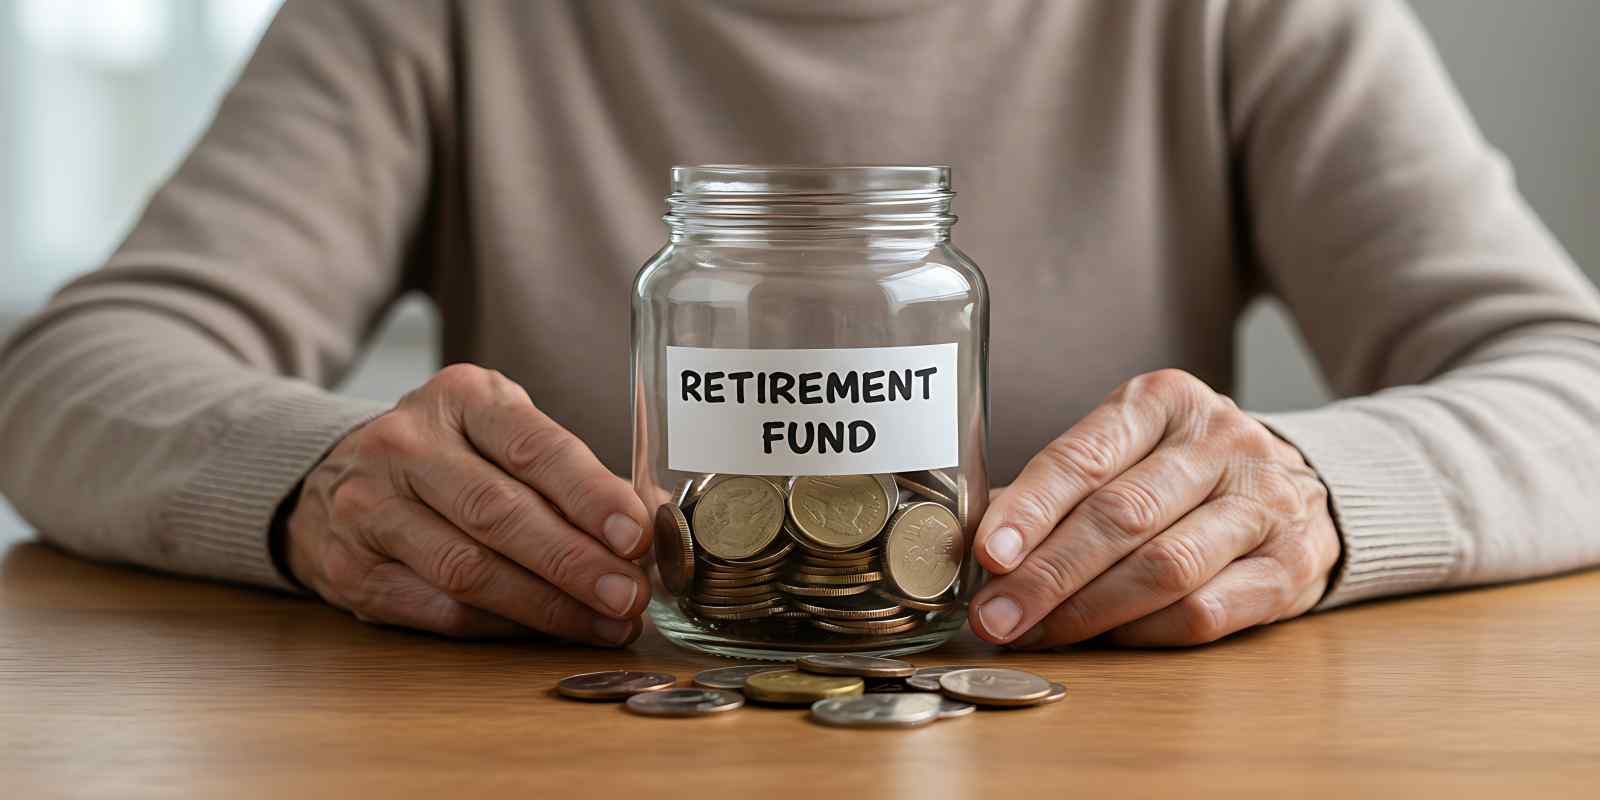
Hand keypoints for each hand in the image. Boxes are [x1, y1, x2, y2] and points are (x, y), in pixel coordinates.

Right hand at [283, 364, 650, 644]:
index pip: (533, 447)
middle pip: (500, 513)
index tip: (635, 535)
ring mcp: (370, 507)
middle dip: (575, 562)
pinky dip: (504, 627)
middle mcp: (406, 445)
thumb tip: (653, 522)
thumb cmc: (450, 455)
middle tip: (630, 597)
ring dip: (547, 606)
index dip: (589, 495)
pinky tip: (550, 632)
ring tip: (605, 624)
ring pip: (468, 569)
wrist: (334, 477)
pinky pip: (441, 609)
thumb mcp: (504, 433)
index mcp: (460, 398)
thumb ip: (570, 473)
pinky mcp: (352, 569)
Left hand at [969, 369, 1339, 647]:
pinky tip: (1103, 638)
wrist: (1303, 490)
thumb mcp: (1125, 453)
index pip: (1085, 456)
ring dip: (1087, 611)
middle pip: (1121, 517)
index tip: (988, 554)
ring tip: (1033, 633)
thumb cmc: (1182, 474)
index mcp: (1164, 401)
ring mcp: (1265, 502)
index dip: (1032, 509)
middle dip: (1047, 575)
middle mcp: (1221, 442)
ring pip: (1163, 567)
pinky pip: (1205, 611)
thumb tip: (975, 545)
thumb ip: (1058, 491)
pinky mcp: (1290, 565)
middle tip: (995, 617)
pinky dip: (1143, 631)